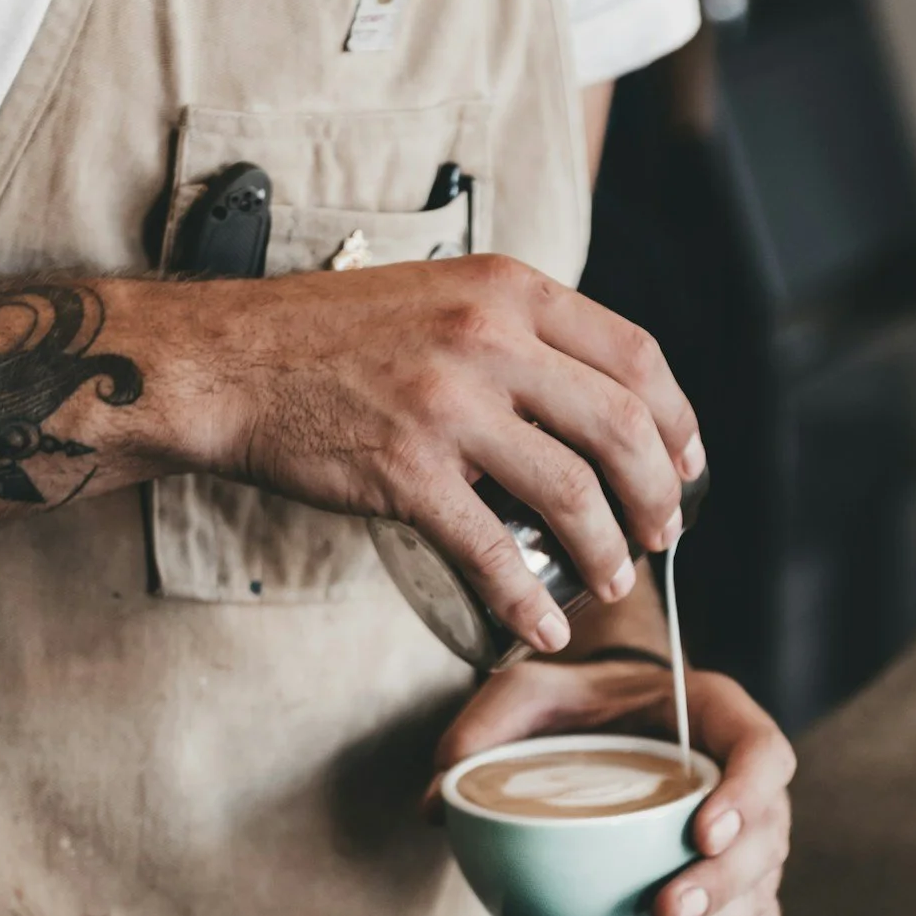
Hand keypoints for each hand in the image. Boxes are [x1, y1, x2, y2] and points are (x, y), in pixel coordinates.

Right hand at [158, 258, 702, 653]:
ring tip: (611, 581)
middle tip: (662, 534)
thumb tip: (592, 398)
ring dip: (607, 550)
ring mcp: (447, 404)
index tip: (687, 463)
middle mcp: (488, 338)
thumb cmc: (330, 336)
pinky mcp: (405, 470)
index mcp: (509, 289)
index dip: (678, 419)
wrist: (228, 362)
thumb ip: (516, 332)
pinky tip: (542, 625)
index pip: (636, 354)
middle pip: (621, 426)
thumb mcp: (441, 294)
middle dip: (658, 494)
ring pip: (572, 491)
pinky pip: (491, 550)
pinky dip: (527, 600)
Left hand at [434, 655, 794, 915]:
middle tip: (664, 913)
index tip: (702, 833)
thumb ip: (485, 728)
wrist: (605, 720)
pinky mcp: (733, 879)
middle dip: (722, 884)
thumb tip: (438, 803)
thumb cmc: (576, 702)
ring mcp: (746, 832)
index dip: (746, 794)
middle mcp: (742, 775)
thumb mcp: (527, 692)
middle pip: (767, 835)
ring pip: (759, 889)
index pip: (762, 750)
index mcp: (715, 714)